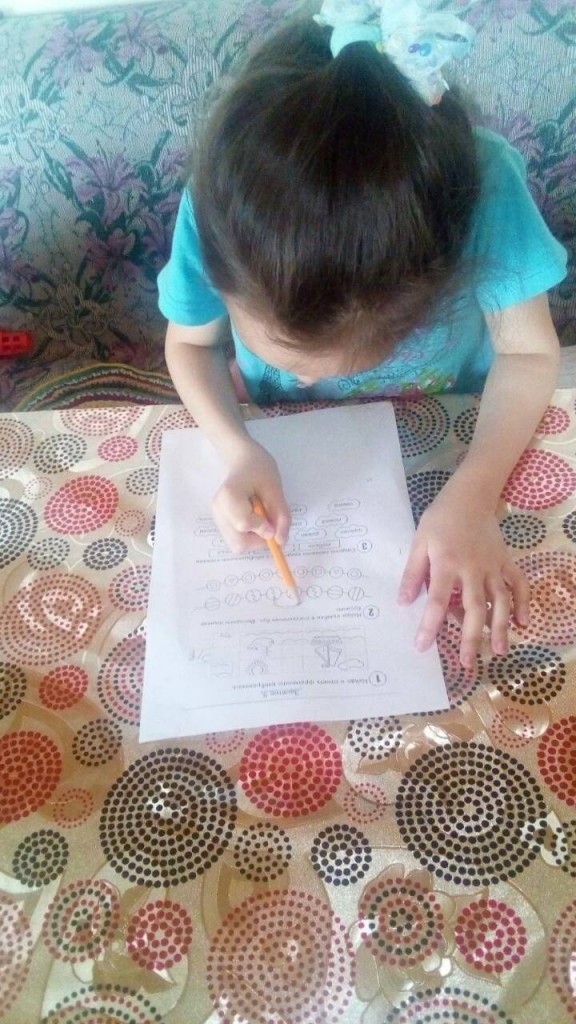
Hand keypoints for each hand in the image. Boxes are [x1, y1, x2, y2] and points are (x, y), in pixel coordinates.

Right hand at [212, 439, 290, 552]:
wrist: (243, 460)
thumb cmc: (260, 470)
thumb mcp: (276, 490)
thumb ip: (280, 516)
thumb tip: (280, 541)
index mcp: (230, 496)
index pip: (243, 523)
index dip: (262, 527)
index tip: (272, 520)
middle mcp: (218, 509)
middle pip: (238, 542)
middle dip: (258, 539)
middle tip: (268, 522)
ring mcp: (217, 517)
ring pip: (236, 544)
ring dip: (254, 538)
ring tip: (259, 517)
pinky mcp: (220, 522)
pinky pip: (235, 538)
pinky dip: (248, 535)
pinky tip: (252, 518)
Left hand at [398, 491, 529, 667]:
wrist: (470, 497)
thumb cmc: (440, 520)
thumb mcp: (419, 542)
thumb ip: (413, 573)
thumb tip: (403, 602)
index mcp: (447, 564)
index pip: (438, 601)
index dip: (430, 625)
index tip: (422, 646)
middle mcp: (472, 569)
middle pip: (474, 608)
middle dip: (471, 637)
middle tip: (468, 663)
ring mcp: (493, 566)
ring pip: (500, 601)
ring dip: (501, 627)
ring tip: (499, 651)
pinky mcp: (506, 561)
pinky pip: (518, 584)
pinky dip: (523, 603)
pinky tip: (523, 623)